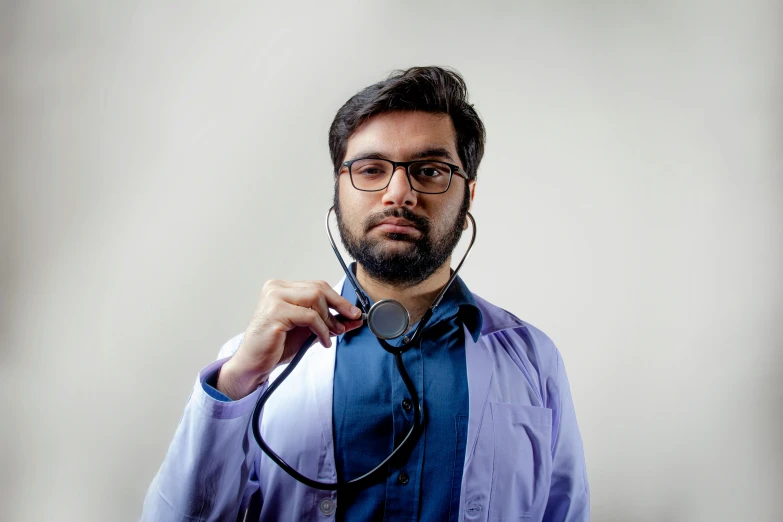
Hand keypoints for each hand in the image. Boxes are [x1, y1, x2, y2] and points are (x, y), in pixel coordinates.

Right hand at [217, 280, 362, 398]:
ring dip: (330, 320)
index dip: (338, 299)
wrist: (253, 364)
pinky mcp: (276, 313)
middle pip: (319, 288)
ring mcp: (274, 298)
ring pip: (316, 299)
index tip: (353, 313)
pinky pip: (310, 316)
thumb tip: (354, 318)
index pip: (317, 285)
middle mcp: (276, 288)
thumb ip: (328, 321)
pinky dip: (322, 330)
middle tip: (350, 321)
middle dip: (339, 306)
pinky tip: (323, 341)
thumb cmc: (277, 345)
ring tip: (332, 334)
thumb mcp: (308, 330)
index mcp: (281, 287)